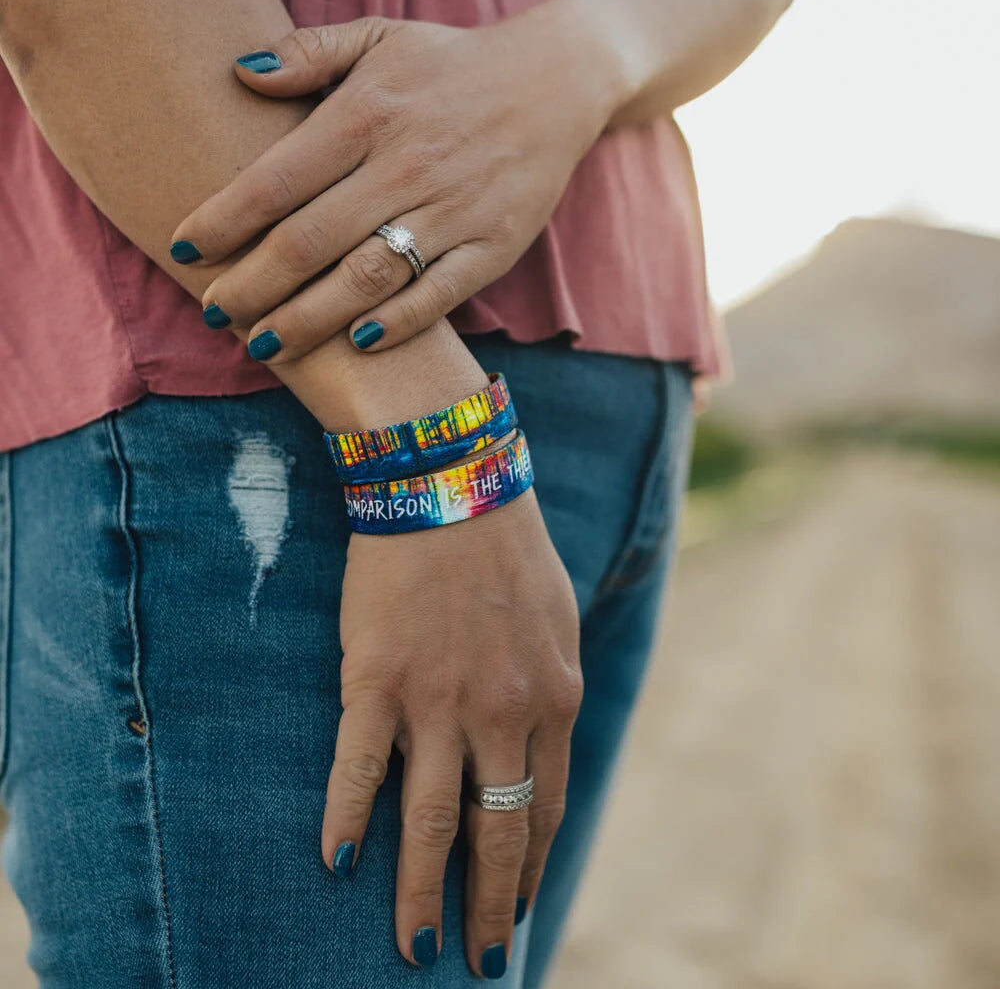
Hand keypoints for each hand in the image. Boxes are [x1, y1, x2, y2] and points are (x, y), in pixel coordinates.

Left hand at [171, 12, 622, 359]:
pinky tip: (357, 342)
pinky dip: (397, 322)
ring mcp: (453, 210)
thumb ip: (311, 55)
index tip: (184, 251)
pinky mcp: (493, 246)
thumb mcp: (381, 40)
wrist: (556, 82)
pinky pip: (438, 295)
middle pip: (309, 242)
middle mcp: (404, 166)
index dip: (223, 221)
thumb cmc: (453, 67)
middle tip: (213, 316)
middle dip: (251, 287)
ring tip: (266, 345)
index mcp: (367, 114)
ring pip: (366, 278)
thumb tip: (243, 75)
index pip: (276, 179)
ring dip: (309, 320)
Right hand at [323, 490, 581, 975]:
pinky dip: (347, 819)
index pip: (542, 808)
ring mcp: (438, 699)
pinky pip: (359, 767)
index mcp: (552, 699)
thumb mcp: (557, 621)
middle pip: (494, 832)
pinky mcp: (377, 679)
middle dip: (485, 906)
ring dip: (420, 891)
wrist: (450, 484)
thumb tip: (540, 741)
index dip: (526, 867)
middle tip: (474, 960)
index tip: (513, 909)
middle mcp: (502, 711)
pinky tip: (338, 863)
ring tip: (412, 945)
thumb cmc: (507, 549)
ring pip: (429, 819)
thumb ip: (551, 687)